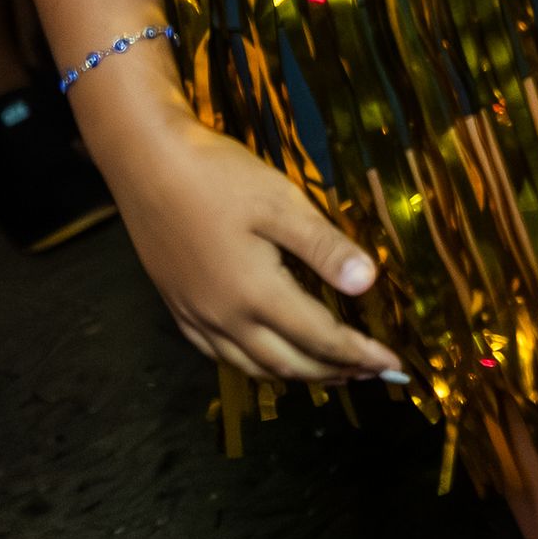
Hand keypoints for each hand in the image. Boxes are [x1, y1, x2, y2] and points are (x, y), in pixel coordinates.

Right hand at [103, 107, 406, 387]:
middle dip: (334, 373)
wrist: (145, 163)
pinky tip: (266, 355)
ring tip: (330, 371)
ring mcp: (197, 317)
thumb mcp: (280, 202)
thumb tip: (368, 285)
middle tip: (370, 372)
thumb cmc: (217, 177)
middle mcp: (225, 319)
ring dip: (298, 375)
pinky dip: (255, 365)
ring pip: (254, 367)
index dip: (359, 353)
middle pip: (289, 364)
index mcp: (255, 295)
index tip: (392, 362)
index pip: (320, 338)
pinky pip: (222, 356)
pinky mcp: (179, 307)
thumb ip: (324, 248)